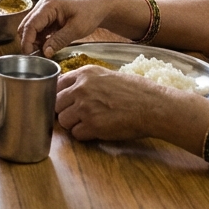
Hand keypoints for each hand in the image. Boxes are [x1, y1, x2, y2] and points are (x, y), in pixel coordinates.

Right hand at [17, 0, 118, 55]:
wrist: (99, 9)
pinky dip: (39, 41)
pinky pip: (38, 31)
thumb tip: (45, 52)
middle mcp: (43, 8)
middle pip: (25, 27)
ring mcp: (44, 13)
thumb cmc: (90, 13)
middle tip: (35, 57)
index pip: (30, 25)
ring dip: (33, 42)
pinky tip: (46, 49)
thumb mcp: (76, 29)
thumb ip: (59, 40)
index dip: (27, 41)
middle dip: (28, 42)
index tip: (29, 54)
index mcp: (48, 6)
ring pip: (30, 30)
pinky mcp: (48, 19)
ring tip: (42, 54)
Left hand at [55, 66, 176, 141]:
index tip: (64, 103)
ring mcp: (85, 107)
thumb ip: (87, 82)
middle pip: (55, 104)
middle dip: (64, 111)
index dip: (59, 96)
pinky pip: (76, 134)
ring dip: (73, 125)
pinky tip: (97, 130)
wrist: (153, 106)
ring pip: (63, 121)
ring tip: (89, 123)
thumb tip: (70, 91)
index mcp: (85, 74)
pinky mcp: (92, 125)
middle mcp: (81, 88)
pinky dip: (84, 135)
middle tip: (78, 116)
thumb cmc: (136, 91)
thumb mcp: (107, 75)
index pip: (56, 84)